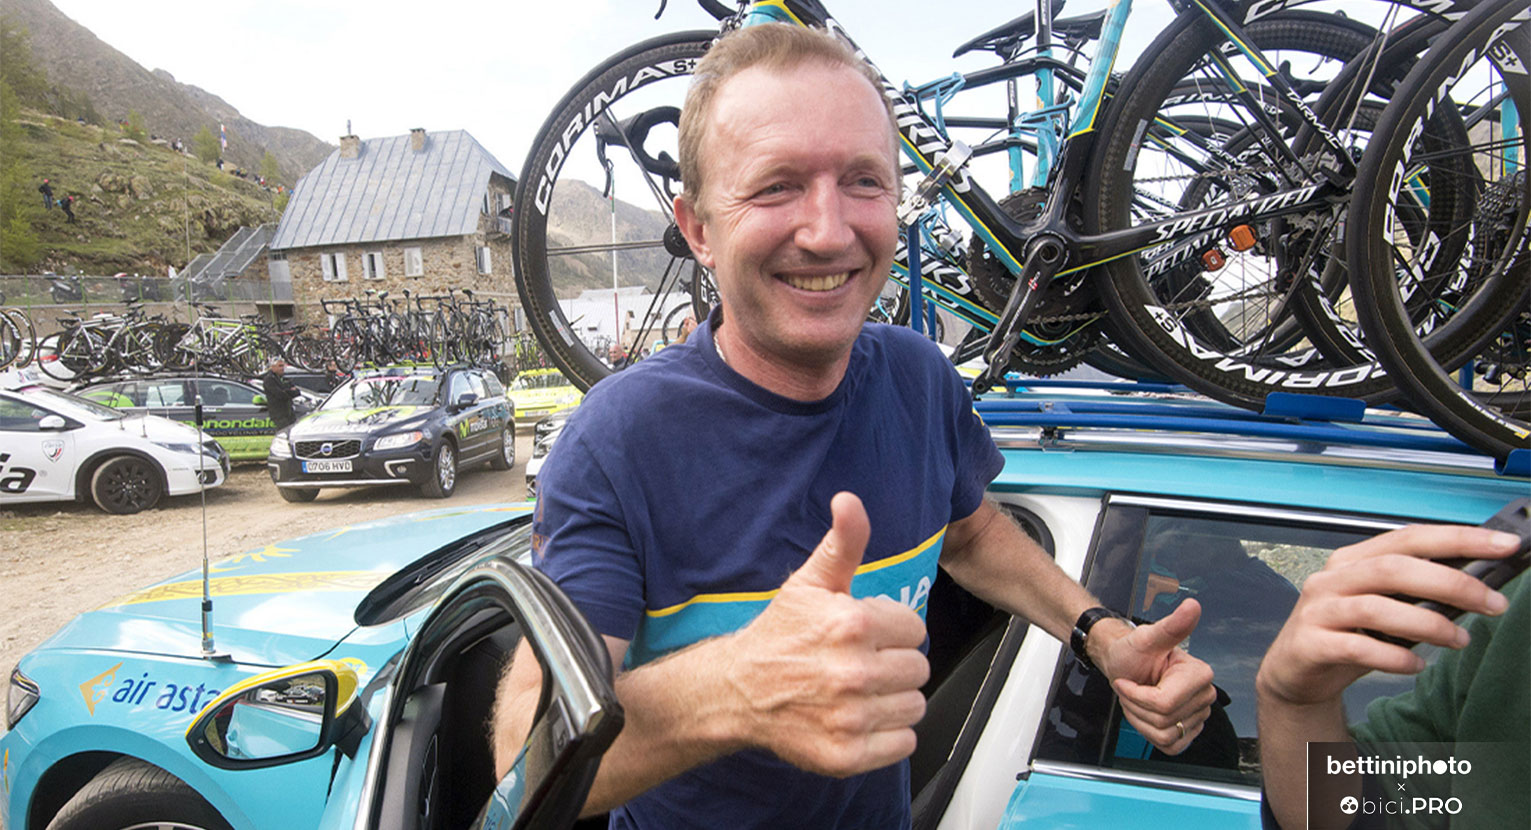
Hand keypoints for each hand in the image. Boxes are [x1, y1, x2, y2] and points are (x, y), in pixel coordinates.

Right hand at [723, 492, 929, 776]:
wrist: (737, 690)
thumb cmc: (779, 635)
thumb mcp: (811, 582)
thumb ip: (842, 542)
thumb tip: (850, 501)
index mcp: (853, 624)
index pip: (915, 628)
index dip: (892, 630)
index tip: (866, 634)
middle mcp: (853, 672)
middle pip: (918, 669)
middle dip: (894, 664)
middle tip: (861, 663)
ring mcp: (850, 717)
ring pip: (914, 706)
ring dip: (893, 699)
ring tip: (860, 691)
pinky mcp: (847, 755)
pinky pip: (903, 744)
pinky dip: (888, 735)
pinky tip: (860, 717)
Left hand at [1097, 599, 1216, 754]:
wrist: (1126, 666)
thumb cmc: (1133, 651)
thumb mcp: (1146, 638)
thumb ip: (1171, 626)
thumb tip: (1192, 607)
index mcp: (1200, 674)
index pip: (1163, 703)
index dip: (1137, 695)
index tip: (1128, 681)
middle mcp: (1205, 696)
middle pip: (1163, 720)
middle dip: (1137, 706)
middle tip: (1134, 687)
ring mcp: (1199, 716)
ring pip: (1164, 734)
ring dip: (1140, 719)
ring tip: (1138, 698)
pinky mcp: (1189, 732)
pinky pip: (1168, 745)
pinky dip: (1149, 732)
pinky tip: (1146, 713)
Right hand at [1256, 524, 1516, 707]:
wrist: (1294, 671)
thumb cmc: (1346, 634)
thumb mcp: (1382, 605)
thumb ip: (1416, 591)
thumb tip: (1477, 587)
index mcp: (1354, 560)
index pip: (1410, 538)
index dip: (1458, 538)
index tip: (1503, 545)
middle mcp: (1334, 579)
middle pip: (1394, 568)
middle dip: (1451, 583)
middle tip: (1492, 603)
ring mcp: (1319, 610)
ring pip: (1377, 607)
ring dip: (1427, 624)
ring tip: (1459, 640)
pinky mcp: (1310, 643)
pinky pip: (1357, 647)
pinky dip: (1393, 657)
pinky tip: (1416, 666)